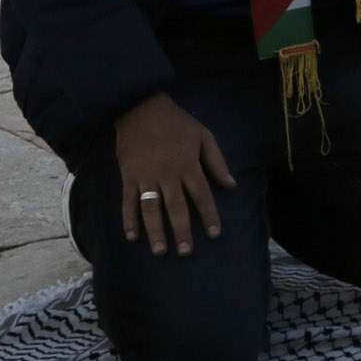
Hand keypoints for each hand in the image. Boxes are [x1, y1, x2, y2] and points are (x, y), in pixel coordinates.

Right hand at [111, 94, 233, 255]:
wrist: (140, 107)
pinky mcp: (128, 176)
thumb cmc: (176, 122)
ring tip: (160, 251)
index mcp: (188, 165)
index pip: (202, 195)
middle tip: (186, 252)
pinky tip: (132, 236)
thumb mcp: (203, 135)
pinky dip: (128, 219)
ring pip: (151, 209)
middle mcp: (167, 174)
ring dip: (155, 231)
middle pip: (176, 207)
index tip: (215, 233)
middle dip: (182, 231)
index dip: (209, 215)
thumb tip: (231, 185)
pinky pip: (128, 201)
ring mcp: (146, 177)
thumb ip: (217, 161)